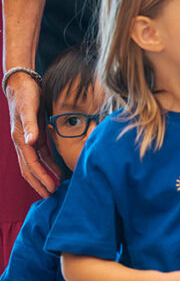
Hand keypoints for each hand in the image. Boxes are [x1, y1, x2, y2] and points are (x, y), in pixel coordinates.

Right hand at [5, 72, 58, 194]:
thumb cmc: (26, 95)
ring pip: (36, 164)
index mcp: (20, 138)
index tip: (51, 188)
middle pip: (30, 169)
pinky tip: (58, 172)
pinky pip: (42, 156)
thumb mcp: (29, 108)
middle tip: (51, 196)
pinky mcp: (36, 136)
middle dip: (40, 183)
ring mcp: (29, 140)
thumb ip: (30, 126)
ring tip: (55, 188)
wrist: (23, 84)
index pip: (31, 164)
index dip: (41, 177)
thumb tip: (30, 142)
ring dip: (45, 177)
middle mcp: (23, 142)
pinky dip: (49, 166)